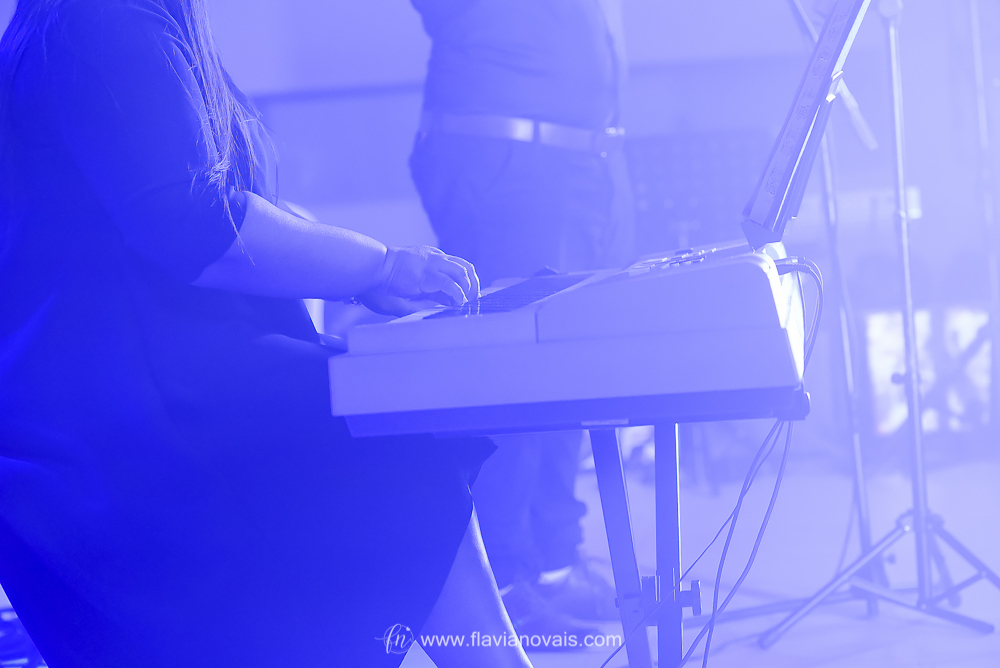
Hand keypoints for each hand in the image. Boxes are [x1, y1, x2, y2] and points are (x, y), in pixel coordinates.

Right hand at [358, 246, 479, 316]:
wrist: (373, 266)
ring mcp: (432, 264)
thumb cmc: (385, 277)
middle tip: (472, 300)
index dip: (463, 283)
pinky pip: (450, 283)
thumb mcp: (411, 284)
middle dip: (473, 284)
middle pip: (465, 266)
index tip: (463, 298)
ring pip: (462, 272)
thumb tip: (441, 305)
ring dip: (468, 288)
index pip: (456, 267)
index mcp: (431, 258)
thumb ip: (427, 292)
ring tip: (466, 303)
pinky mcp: (428, 275)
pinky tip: (458, 302)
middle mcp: (435, 258)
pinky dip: (458, 294)